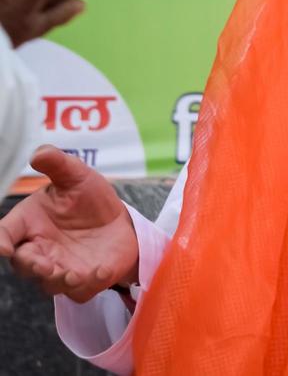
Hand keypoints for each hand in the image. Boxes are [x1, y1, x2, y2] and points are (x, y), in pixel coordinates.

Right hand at [0, 146, 137, 302]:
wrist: (120, 220)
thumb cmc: (88, 199)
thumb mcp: (76, 176)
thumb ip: (57, 164)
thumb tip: (38, 153)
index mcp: (29, 226)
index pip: (5, 236)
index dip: (0, 242)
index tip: (3, 246)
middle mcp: (39, 252)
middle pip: (25, 265)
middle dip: (33, 266)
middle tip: (45, 264)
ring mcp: (61, 269)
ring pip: (52, 283)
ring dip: (61, 279)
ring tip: (75, 273)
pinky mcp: (85, 281)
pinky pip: (83, 289)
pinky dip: (92, 282)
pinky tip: (103, 270)